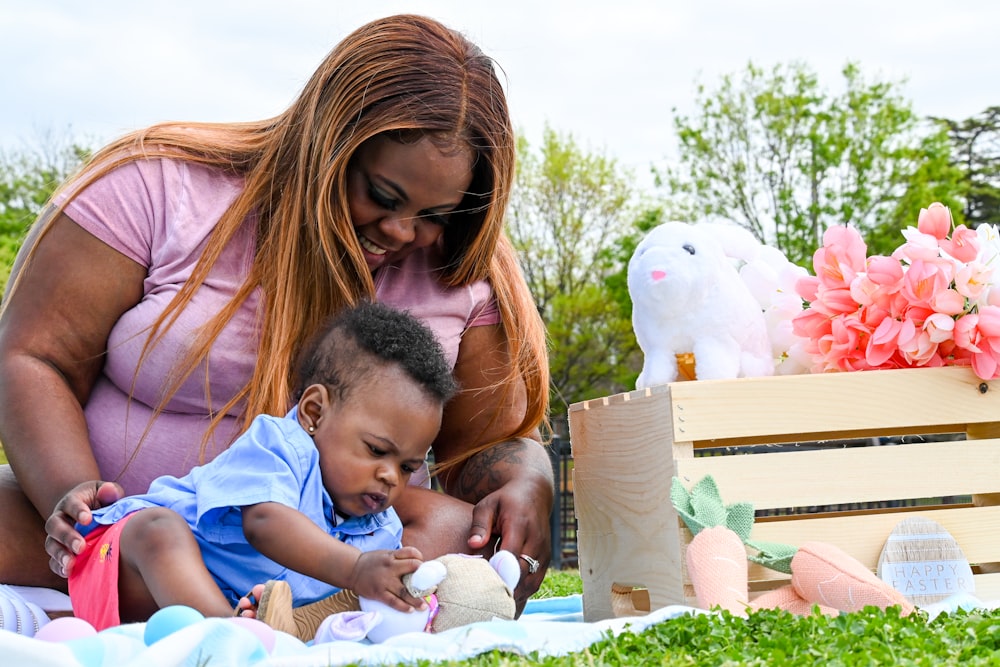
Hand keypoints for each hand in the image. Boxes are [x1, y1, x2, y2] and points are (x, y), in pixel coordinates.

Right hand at [44, 480, 123, 576]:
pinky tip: (68, 573)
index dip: (78, 510)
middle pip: (55, 526)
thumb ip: (110, 492)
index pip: (71, 504)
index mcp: (71, 501)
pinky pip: (53, 561)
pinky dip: (59, 567)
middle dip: (67, 537)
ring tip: (71, 563)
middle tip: (80, 546)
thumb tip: (109, 490)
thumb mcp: (108, 493)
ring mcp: (57, 536)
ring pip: (51, 545)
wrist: (93, 513)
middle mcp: (60, 518)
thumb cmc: (103, 501)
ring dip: (60, 555)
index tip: (88, 519)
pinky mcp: (59, 551)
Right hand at [346, 547, 426, 612]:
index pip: (411, 552)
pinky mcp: (379, 593)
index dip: (420, 558)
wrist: (352, 569)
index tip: (423, 567)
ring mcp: (385, 581)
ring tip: (424, 606)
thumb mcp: (386, 555)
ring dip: (416, 599)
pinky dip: (403, 607)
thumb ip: (399, 559)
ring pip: (404, 591)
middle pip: (412, 567)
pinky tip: (410, 610)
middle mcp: (390, 567)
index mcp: (392, 556)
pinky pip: (393, 601)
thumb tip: (418, 567)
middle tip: (430, 586)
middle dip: (423, 577)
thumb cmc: (372, 562)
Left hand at [468, 478, 552, 615]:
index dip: (497, 573)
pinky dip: (522, 594)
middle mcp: (536, 541)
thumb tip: (473, 545)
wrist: (533, 494)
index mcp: (520, 525)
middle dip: (504, 589)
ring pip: (531, 583)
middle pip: (522, 574)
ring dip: (514, 595)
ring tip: (494, 607)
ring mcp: (544, 552)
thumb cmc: (504, 501)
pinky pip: (535, 583)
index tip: (481, 586)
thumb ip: (479, 524)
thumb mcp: (487, 505)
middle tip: (483, 603)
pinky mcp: (546, 560)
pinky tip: (506, 603)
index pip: (510, 556)